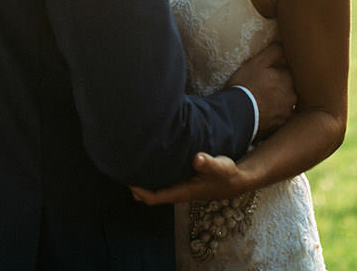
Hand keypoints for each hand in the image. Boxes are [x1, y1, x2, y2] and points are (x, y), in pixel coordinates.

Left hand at [130, 152, 249, 204]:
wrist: (236, 180)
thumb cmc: (226, 174)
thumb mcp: (220, 166)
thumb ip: (209, 163)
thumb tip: (197, 158)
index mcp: (182, 192)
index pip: (154, 197)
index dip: (138, 190)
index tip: (127, 178)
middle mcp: (177, 192)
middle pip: (149, 195)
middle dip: (135, 186)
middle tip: (121, 168)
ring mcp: (178, 187)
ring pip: (154, 188)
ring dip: (142, 180)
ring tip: (129, 164)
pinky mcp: (181, 181)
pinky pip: (160, 182)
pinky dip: (151, 175)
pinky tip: (147, 161)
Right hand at [226, 43, 294, 136]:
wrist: (236, 115)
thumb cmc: (245, 86)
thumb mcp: (257, 63)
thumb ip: (274, 52)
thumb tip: (285, 44)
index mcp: (288, 79)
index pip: (288, 71)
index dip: (278, 71)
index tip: (268, 74)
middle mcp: (292, 96)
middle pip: (289, 88)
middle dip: (280, 86)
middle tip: (264, 87)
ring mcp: (286, 112)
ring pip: (285, 103)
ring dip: (278, 101)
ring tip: (263, 100)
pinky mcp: (279, 125)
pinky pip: (280, 117)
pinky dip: (274, 115)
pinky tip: (263, 112)